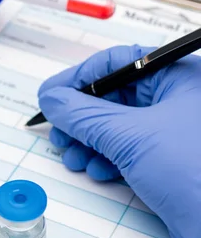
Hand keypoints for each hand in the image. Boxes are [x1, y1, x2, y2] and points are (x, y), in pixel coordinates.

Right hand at [38, 44, 200, 237]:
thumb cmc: (195, 175)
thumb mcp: (130, 137)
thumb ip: (84, 115)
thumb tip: (54, 100)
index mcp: (179, 77)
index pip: (119, 62)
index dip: (79, 78)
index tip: (51, 95)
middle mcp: (178, 99)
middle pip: (115, 96)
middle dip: (82, 118)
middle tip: (59, 133)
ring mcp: (173, 130)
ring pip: (117, 125)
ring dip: (89, 141)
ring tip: (73, 157)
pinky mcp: (168, 159)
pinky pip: (128, 149)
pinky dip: (107, 158)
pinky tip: (99, 172)